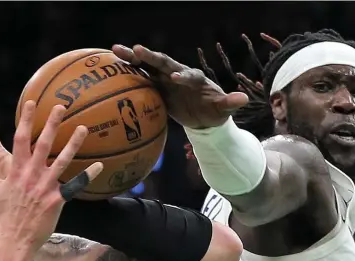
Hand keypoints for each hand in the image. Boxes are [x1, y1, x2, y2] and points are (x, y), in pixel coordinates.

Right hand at [0, 101, 102, 259]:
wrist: (14, 240)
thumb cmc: (3, 217)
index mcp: (16, 171)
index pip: (20, 139)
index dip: (26, 120)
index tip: (31, 103)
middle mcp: (31, 176)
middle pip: (43, 144)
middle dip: (51, 124)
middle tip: (61, 106)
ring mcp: (44, 187)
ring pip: (61, 160)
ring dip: (73, 143)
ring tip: (82, 128)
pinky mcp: (56, 200)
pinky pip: (74, 186)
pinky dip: (87, 176)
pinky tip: (99, 166)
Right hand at [112, 44, 247, 128]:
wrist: (201, 115)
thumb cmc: (213, 111)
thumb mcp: (223, 110)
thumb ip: (230, 103)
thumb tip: (243, 98)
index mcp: (195, 80)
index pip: (189, 76)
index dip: (183, 77)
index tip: (175, 79)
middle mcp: (178, 74)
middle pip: (164, 63)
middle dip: (151, 57)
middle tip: (138, 50)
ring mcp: (165, 79)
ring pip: (148, 66)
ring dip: (133, 58)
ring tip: (116, 51)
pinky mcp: (156, 87)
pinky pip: (140, 77)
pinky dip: (128, 72)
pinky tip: (111, 66)